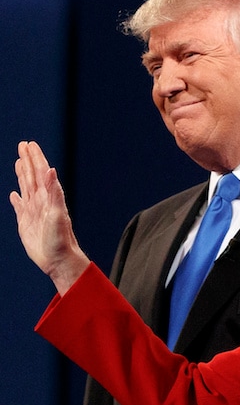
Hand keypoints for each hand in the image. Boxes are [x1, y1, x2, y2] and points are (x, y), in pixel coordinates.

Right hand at [9, 141, 89, 294]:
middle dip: (28, 160)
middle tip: (23, 145)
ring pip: (26, 188)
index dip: (35, 157)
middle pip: (33, 176)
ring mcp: (33, 212)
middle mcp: (41, 202)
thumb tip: (51, 170)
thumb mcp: (57, 213)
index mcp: (49, 197)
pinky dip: (17, 199)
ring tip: (19, 162)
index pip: (41, 172)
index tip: (30, 144)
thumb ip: (54, 192)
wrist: (58, 259)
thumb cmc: (60, 239)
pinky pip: (20, 207)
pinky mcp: (26, 224)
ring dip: (23, 174)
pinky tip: (14, 194)